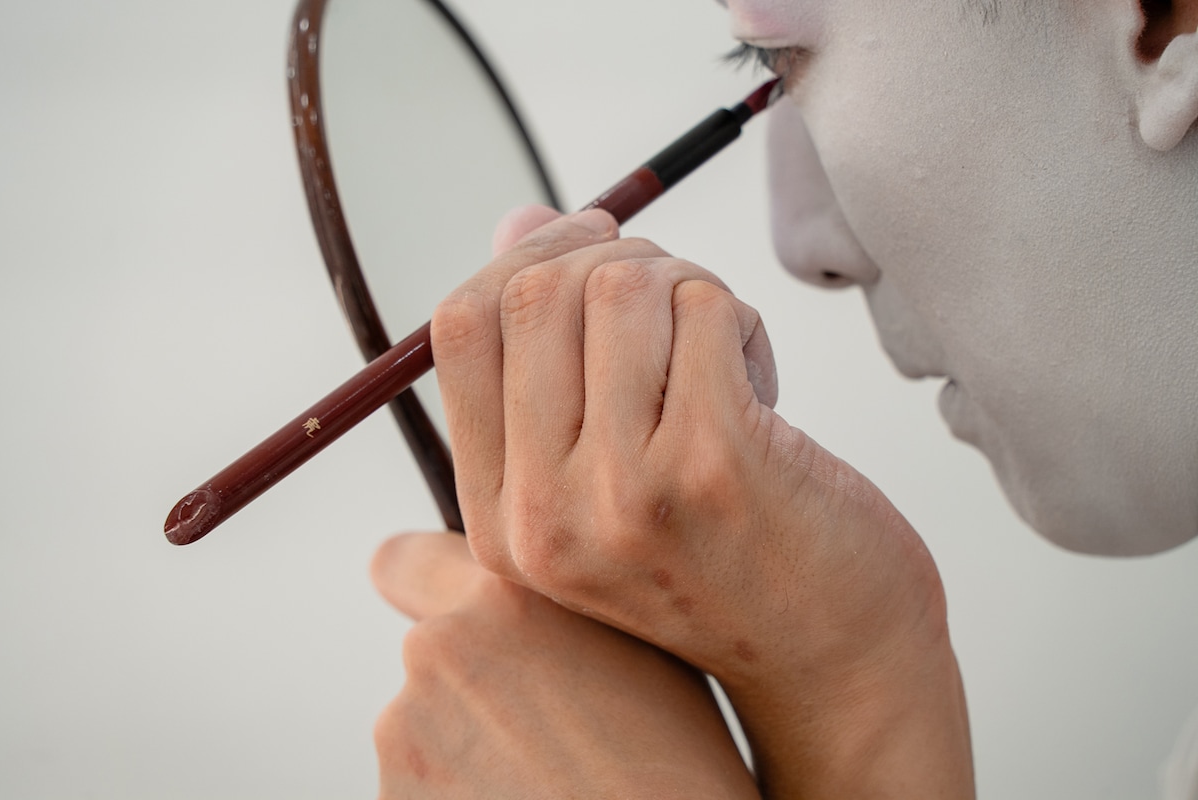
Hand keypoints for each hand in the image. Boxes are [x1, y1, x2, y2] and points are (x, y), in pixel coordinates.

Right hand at [430, 206, 973, 796]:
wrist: (830, 658)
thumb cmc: (722, 556)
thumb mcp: (602, 480)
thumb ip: (547, 362)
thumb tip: (521, 218)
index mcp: (500, 521)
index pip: (461, 328)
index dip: (526, 256)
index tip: (591, 240)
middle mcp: (543, 516)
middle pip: (537, 293)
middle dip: (618, 258)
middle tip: (675, 293)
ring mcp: (624, 492)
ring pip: (622, 286)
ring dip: (685, 286)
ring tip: (718, 351)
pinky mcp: (713, 462)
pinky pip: (704, 307)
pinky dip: (736, 316)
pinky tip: (757, 379)